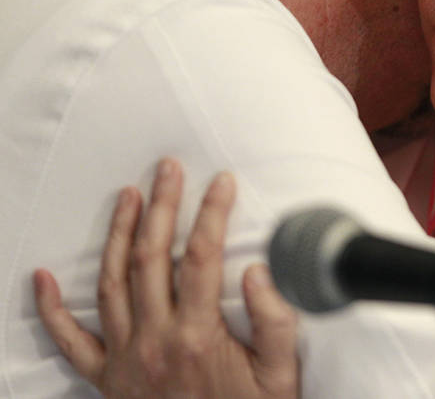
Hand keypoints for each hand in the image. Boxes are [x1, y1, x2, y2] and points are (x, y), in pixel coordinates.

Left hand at [33, 159, 299, 398]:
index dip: (211, 212)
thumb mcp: (280, 376)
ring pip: (111, 283)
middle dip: (160, 206)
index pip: (202, 255)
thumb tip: (259, 271)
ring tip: (127, 195)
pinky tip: (41, 278)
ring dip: (118, 235)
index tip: (220, 181)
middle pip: (151, 257)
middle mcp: (154, 341)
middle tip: (167, 169)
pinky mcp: (106, 378)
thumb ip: (275, 324)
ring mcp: (124, 359)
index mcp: (198, 336)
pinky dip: (51, 309)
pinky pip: (69, 341)